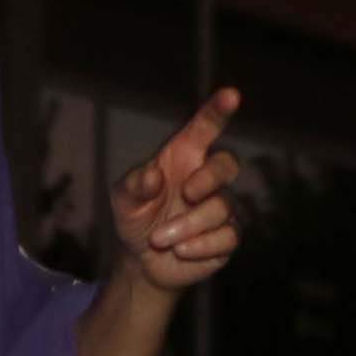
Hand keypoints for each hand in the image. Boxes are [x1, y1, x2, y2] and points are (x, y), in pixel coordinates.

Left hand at [111, 89, 247, 296]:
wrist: (143, 260)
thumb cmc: (136, 217)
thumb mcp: (123, 200)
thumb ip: (134, 186)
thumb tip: (152, 176)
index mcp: (184, 156)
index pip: (205, 127)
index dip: (218, 110)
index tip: (231, 94)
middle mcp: (207, 177)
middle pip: (227, 164)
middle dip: (208, 179)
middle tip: (186, 194)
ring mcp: (223, 206)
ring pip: (223, 207)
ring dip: (188, 225)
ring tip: (160, 239)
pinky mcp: (230, 235)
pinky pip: (229, 236)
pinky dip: (201, 245)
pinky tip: (181, 250)